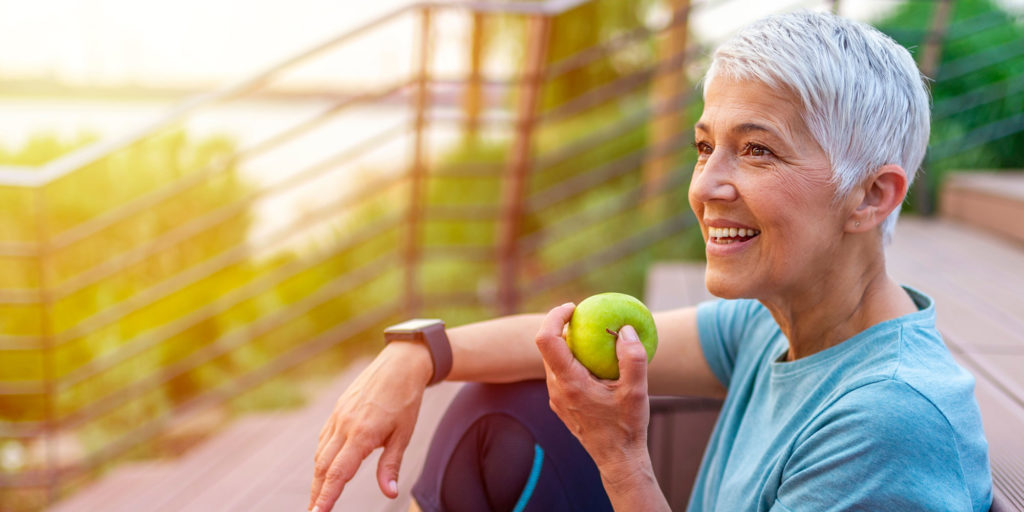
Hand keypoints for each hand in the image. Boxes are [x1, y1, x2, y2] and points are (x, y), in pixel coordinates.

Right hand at [308, 342, 432, 511]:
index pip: (339, 473)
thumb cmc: (406, 399)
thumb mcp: (404, 434)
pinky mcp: (337, 410)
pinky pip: (324, 439)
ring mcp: (338, 417)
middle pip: (324, 467)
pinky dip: (322, 458)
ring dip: (318, 478)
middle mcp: (345, 426)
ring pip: (321, 454)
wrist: (400, 364)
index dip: (326, 496)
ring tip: (318, 497)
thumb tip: (390, 493)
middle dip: (317, 493)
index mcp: (362, 434)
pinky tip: (325, 469)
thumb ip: (391, 465)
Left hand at [533, 303, 651, 472]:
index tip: (574, 306)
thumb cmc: (627, 427)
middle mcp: (556, 389)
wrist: (617, 460)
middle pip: (547, 347)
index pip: (547, 339)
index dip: (555, 316)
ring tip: (592, 336)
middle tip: (585, 316)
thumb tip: (626, 329)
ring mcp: (556, 398)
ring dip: (568, 344)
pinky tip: (595, 361)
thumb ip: (633, 358)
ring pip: (553, 361)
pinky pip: (560, 373)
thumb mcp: (637, 392)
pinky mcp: (561, 404)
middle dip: (561, 326)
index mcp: (569, 383)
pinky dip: (572, 360)